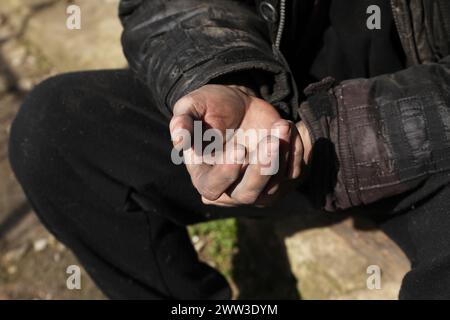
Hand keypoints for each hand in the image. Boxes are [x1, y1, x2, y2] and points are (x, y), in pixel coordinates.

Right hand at [170, 84, 310, 206]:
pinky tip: (287, 128)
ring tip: (281, 126)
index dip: (226, 174)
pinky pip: (293, 174)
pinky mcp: (279, 177)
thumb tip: (177, 137)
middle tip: (269, 142)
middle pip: (247, 195)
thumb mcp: (194, 105)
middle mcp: (230, 187)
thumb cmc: (212, 106)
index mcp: (204, 174)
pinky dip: (296, 152)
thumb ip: (184, 120)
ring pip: (273, 187)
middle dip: (260, 171)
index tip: (239, 149)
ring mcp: (257, 185)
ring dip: (281, 157)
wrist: (240, 103)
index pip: (212, 188)